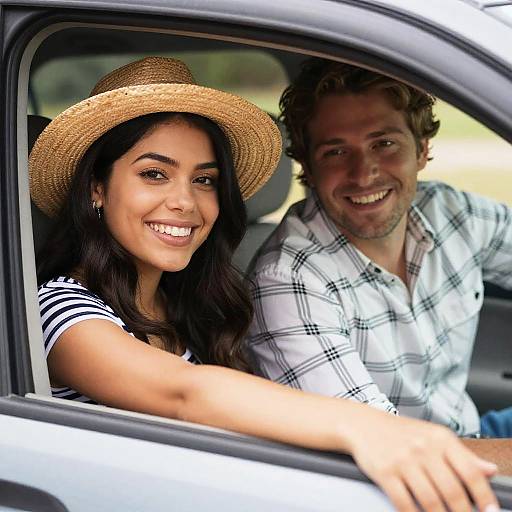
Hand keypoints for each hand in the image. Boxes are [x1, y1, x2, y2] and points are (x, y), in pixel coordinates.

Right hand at [349, 413, 498, 511]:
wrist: (363, 424)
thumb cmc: (401, 433)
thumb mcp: (433, 437)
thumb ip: (462, 455)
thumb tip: (490, 471)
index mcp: (440, 438)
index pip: (470, 471)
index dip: (483, 496)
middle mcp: (422, 447)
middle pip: (452, 492)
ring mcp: (402, 460)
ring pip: (431, 502)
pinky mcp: (384, 472)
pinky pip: (404, 503)